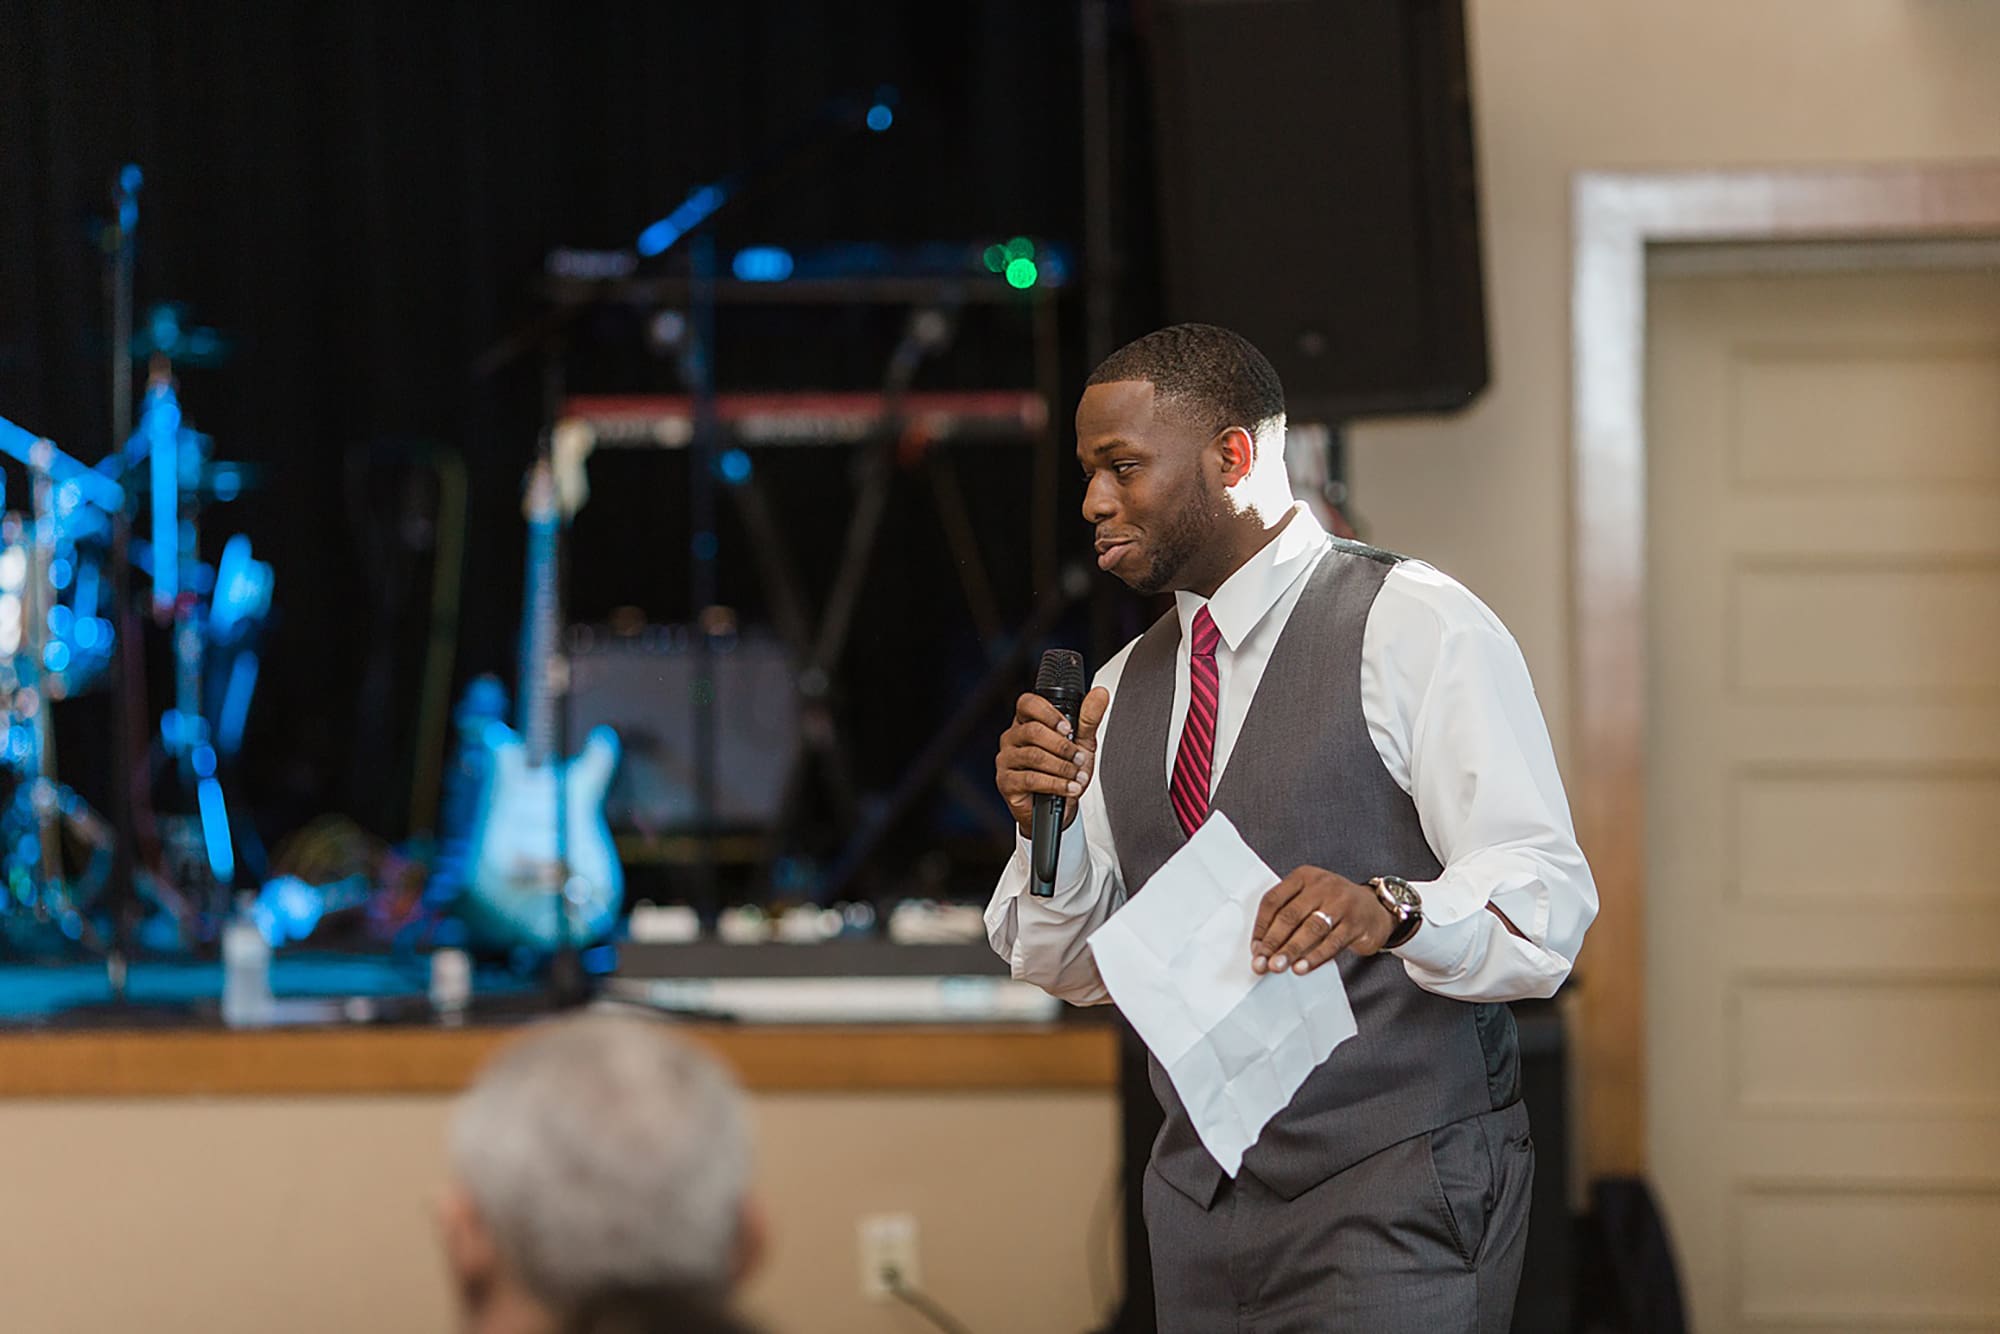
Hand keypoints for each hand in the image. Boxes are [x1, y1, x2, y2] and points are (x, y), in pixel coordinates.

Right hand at [995, 686, 1109, 837]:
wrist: (1059, 807)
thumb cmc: (1065, 771)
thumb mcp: (1081, 742)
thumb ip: (1088, 718)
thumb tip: (1100, 694)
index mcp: (1027, 722)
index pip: (1027, 703)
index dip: (1048, 713)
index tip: (1068, 728)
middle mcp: (1012, 737)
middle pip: (1033, 731)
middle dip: (1062, 746)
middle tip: (1079, 757)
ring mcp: (1006, 759)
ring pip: (1034, 756)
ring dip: (1062, 767)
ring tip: (1077, 775)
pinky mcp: (1006, 782)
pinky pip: (1031, 779)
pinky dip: (1055, 784)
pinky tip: (1069, 788)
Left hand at [1250, 867, 1395, 975]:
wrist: (1376, 909)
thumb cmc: (1334, 905)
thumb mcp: (1310, 899)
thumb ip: (1289, 915)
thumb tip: (1264, 948)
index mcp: (1304, 876)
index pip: (1274, 900)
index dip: (1261, 926)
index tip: (1255, 949)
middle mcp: (1322, 885)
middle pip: (1290, 915)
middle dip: (1273, 942)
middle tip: (1262, 962)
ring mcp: (1341, 903)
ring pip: (1311, 929)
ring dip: (1291, 950)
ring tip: (1278, 966)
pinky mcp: (1355, 923)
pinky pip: (1332, 942)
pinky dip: (1315, 957)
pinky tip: (1302, 967)